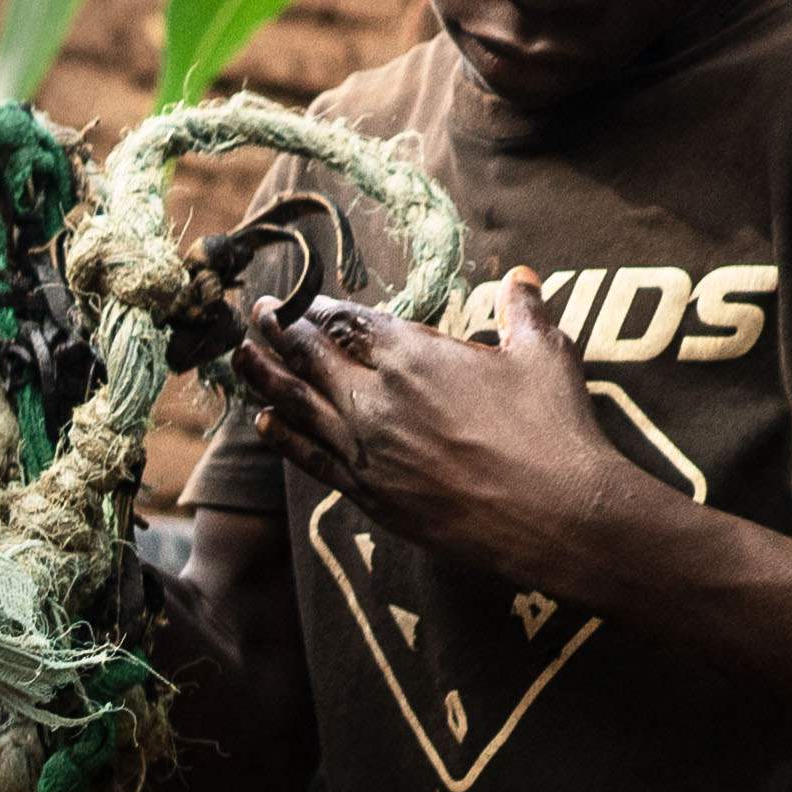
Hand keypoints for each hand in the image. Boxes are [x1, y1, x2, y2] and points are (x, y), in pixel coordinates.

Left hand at [225, 268, 656, 585]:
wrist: (552, 516)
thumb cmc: (553, 431)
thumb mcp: (544, 354)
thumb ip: (524, 310)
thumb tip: (523, 275)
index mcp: (415, 354)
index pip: (350, 321)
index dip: (320, 308)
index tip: (300, 298)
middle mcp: (378, 398)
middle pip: (311, 356)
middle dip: (279, 330)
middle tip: (257, 313)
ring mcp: (367, 448)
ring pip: (298, 404)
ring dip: (264, 376)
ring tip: (239, 354)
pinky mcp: (369, 494)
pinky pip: (311, 459)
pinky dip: (283, 438)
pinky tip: (264, 422)